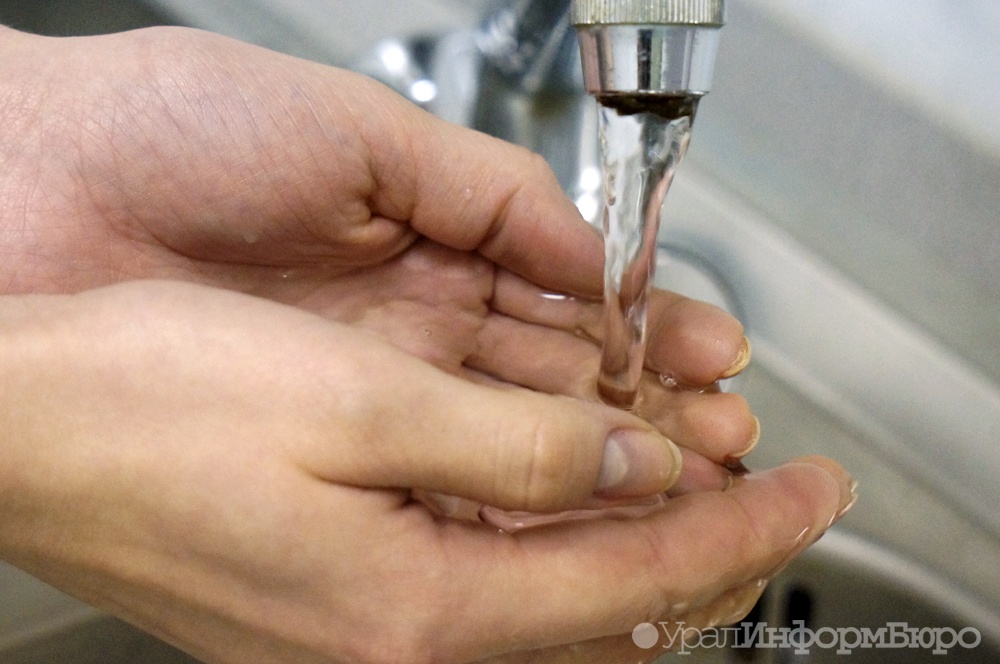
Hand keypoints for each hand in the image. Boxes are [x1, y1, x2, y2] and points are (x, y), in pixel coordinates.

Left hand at [0, 25, 756, 480]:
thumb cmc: (173, 132)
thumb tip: (588, 242)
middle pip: (556, 386)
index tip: (713, 353)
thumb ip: (485, 190)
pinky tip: (588, 511)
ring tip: (692, 483)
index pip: (567, 304)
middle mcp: (407, 335)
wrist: (31, 189)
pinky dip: (519, 500)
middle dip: (649, 410)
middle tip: (726, 434)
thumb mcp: (355, 134)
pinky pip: (442, 486)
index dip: (646, 328)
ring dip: (605, 465)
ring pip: (513, 444)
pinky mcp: (319, 451)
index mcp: (427, 250)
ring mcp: (368, 399)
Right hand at [0, 281, 854, 663]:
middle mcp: (400, 640)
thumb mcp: (356, 410)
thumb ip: (512, 450)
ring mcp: (371, 621)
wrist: (24, 426)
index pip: (641, 580)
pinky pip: (495, 566)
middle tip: (778, 477)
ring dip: (640, 523)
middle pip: (613, 604)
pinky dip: (562, 520)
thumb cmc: (152, 410)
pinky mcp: (343, 586)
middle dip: (711, 537)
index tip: (816, 488)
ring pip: (560, 585)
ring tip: (701, 457)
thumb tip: (629, 471)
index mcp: (417, 611)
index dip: (745, 531)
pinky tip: (583, 474)